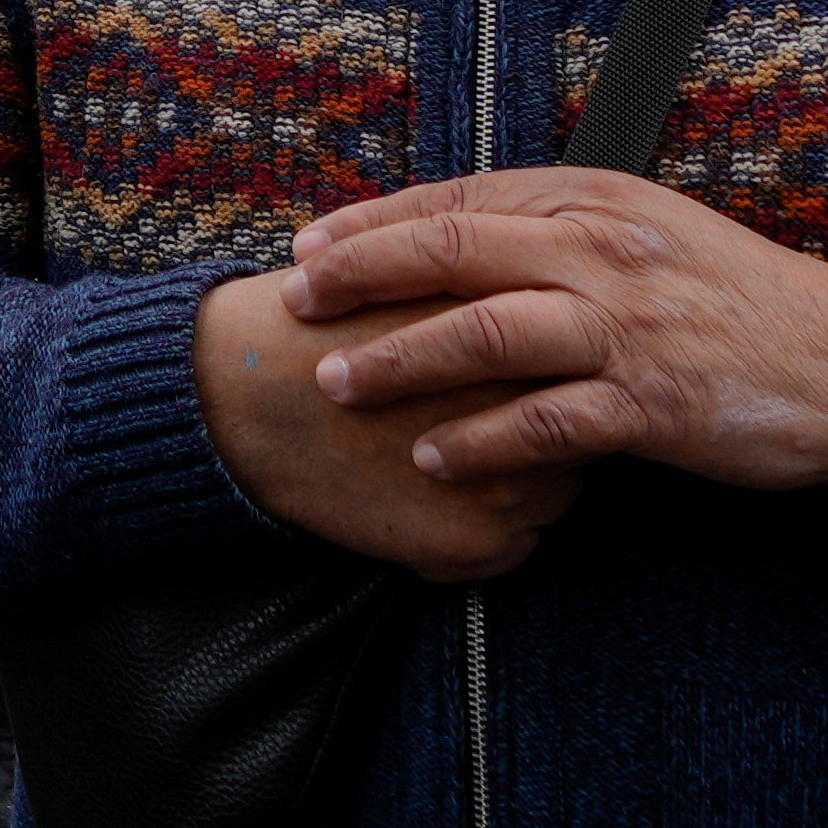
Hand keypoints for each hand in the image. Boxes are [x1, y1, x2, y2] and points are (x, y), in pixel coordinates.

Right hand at [193, 266, 570, 582]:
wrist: (241, 394)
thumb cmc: (322, 327)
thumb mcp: (416, 277)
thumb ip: (495, 286)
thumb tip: (553, 300)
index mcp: (517, 330)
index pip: (586, 358)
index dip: (552, 361)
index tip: (519, 366)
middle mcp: (527, 408)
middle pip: (583, 428)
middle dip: (545, 421)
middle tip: (484, 414)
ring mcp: (506, 481)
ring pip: (556, 493)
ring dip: (521, 481)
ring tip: (451, 458)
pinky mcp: (473, 542)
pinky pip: (514, 550)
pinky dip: (479, 535)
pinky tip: (427, 503)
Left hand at [278, 168, 827, 498]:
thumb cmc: (736, 300)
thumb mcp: (647, 235)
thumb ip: (560, 229)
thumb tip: (458, 235)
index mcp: (598, 200)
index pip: (463, 200)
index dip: (377, 224)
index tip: (309, 248)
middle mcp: (605, 250)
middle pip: (456, 249)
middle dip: (363, 275)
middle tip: (294, 302)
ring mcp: (629, 326)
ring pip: (486, 332)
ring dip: (402, 360)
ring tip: (339, 384)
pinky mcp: (653, 402)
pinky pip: (546, 422)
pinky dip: (482, 441)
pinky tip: (434, 459)